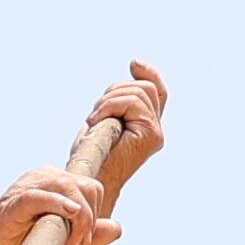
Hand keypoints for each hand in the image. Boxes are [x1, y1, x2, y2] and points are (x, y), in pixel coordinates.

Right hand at [0, 65, 166, 244]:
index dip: (94, 217)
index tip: (79, 244)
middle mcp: (43, 177)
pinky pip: (41, 195)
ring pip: (68, 188)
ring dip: (78, 219)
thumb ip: (88, 234)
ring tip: (67, 244)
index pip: (93, 189)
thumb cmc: (14, 244)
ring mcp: (28, 186)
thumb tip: (117, 228)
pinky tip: (66, 215)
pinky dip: (57, 204)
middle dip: (88, 220)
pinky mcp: (13, 202)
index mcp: (55, 182)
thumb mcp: (59, 240)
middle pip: (87, 187)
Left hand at [82, 59, 169, 184]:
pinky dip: (109, 106)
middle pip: (145, 87)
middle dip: (116, 90)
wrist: (88, 181)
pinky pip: (132, 102)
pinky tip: (97, 122)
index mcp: (146, 126)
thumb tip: (132, 71)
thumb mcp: (103, 121)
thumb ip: (117, 102)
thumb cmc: (89, 156)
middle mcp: (155, 130)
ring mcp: (155, 132)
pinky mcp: (151, 134)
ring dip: (109, 100)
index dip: (149, 74)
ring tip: (95, 121)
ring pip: (139, 92)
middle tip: (96, 113)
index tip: (134, 63)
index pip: (156, 92)